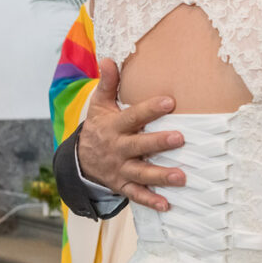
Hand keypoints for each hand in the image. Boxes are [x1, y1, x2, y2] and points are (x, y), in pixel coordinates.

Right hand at [78, 59, 184, 210]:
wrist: (80, 160)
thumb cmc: (99, 127)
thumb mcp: (99, 105)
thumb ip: (107, 83)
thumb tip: (108, 58)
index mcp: (114, 127)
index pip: (133, 116)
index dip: (150, 109)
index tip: (170, 102)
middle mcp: (118, 149)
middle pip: (139, 146)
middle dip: (159, 143)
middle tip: (180, 138)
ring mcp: (120, 169)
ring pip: (141, 173)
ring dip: (161, 176)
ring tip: (181, 177)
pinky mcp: (122, 185)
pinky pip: (136, 194)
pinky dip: (150, 201)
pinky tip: (167, 204)